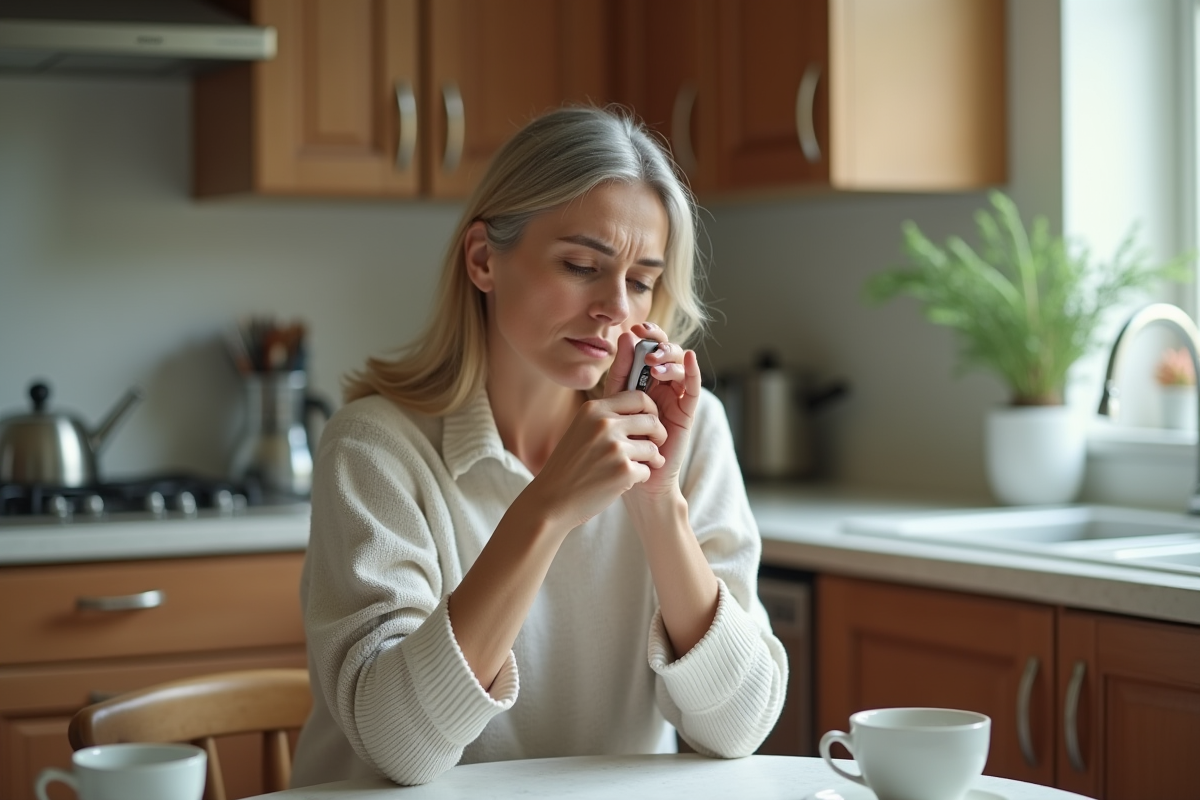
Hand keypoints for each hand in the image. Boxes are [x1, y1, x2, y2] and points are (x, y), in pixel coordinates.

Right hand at [524, 391, 666, 530]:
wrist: (551, 500)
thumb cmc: (568, 466)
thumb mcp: (581, 430)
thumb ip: (606, 417)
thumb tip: (641, 407)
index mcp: (593, 410)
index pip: (639, 397)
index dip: (651, 409)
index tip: (650, 422)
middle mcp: (604, 425)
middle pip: (651, 420)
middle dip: (659, 434)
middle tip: (654, 445)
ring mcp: (614, 448)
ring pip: (652, 448)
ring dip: (651, 459)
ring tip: (638, 467)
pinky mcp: (623, 471)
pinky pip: (648, 470)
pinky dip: (641, 477)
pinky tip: (625, 482)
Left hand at [604, 323, 701, 503]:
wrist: (635, 478)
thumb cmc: (621, 441)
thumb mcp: (615, 401)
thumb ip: (621, 372)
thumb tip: (626, 336)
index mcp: (642, 380)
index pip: (648, 349)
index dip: (645, 336)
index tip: (634, 329)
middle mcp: (661, 385)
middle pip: (666, 353)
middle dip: (658, 342)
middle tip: (647, 340)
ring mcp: (675, 398)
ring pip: (679, 366)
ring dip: (669, 358)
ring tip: (654, 363)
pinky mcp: (686, 412)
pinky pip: (692, 387)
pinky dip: (692, 370)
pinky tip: (689, 358)